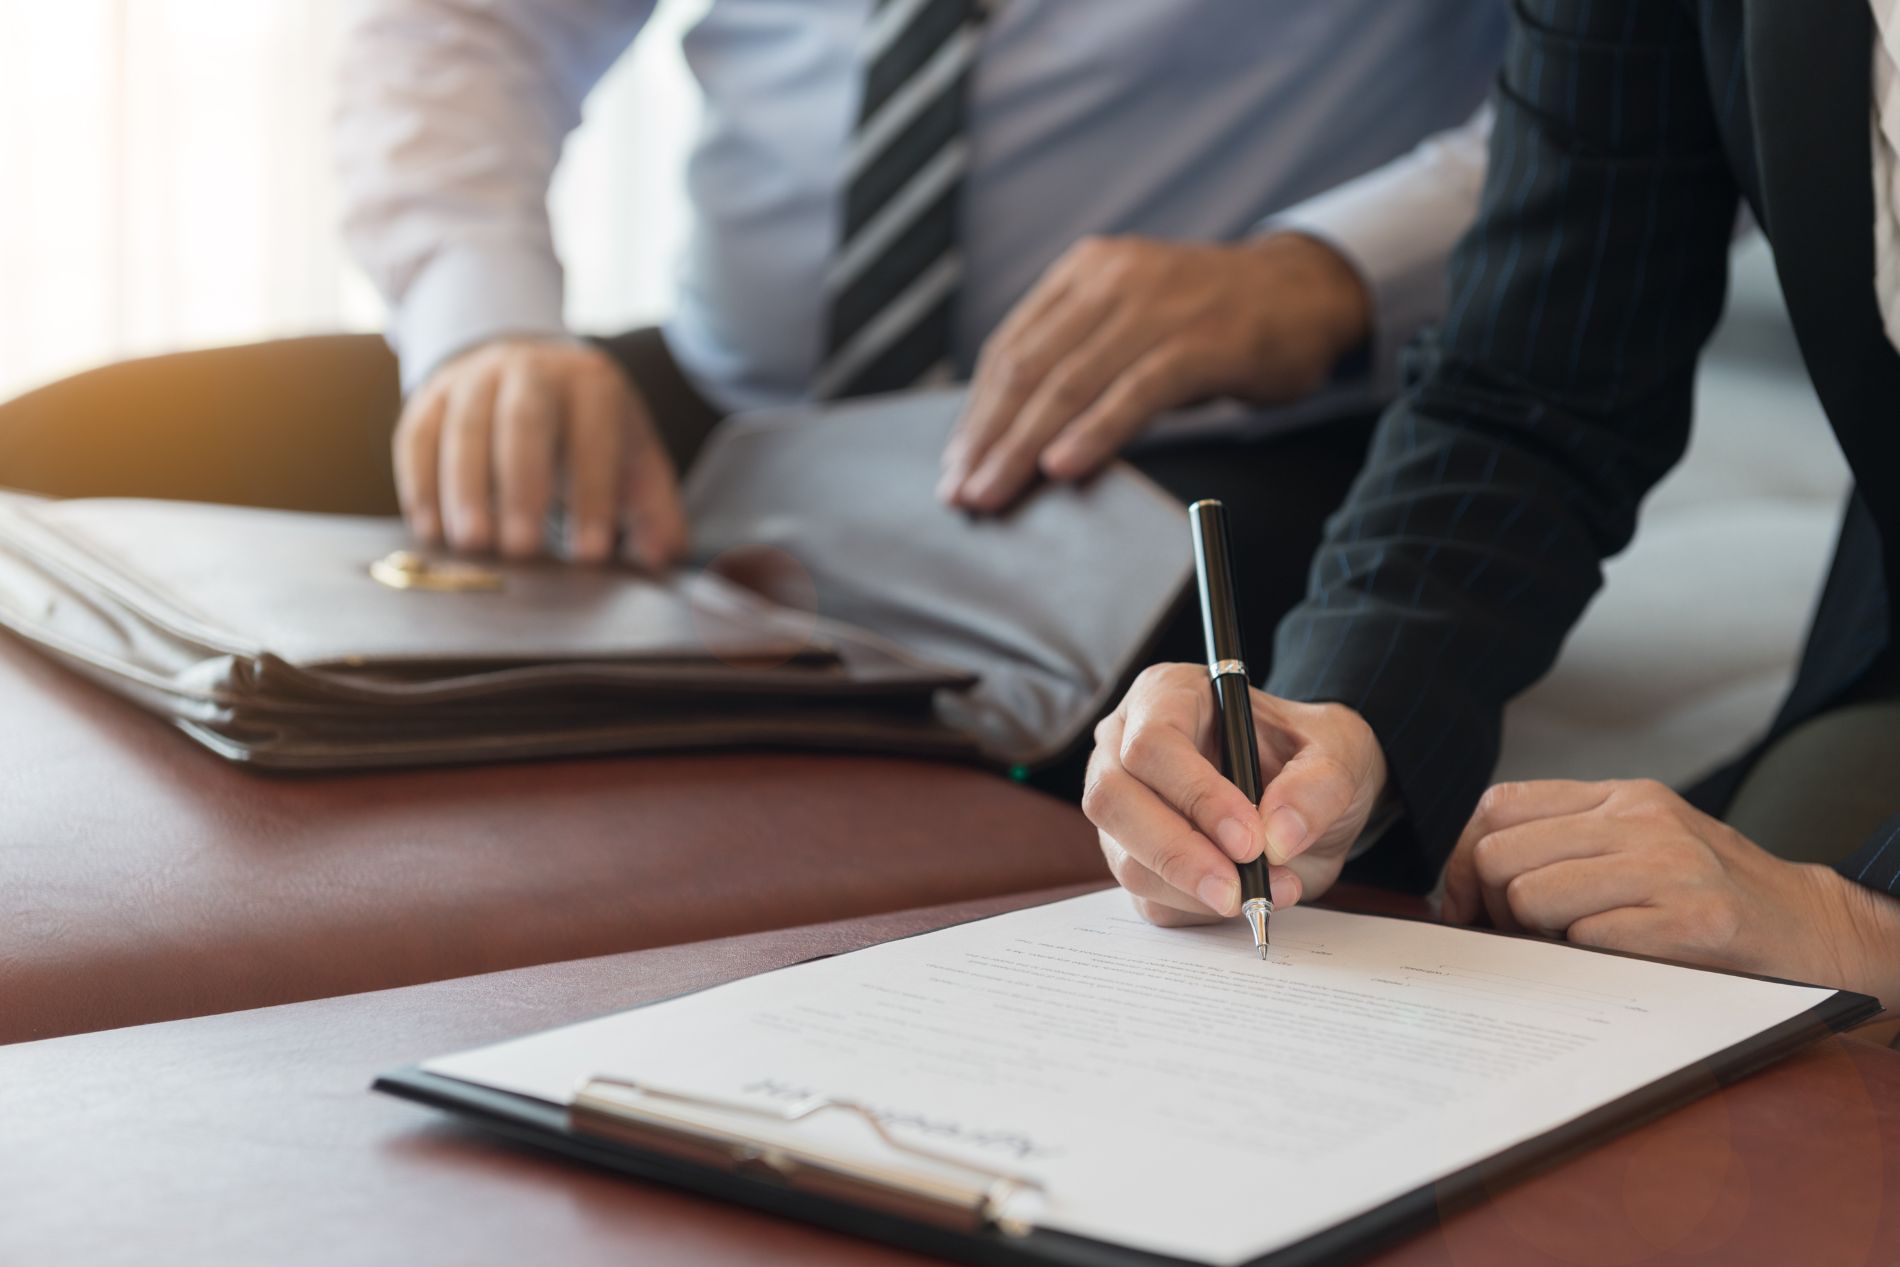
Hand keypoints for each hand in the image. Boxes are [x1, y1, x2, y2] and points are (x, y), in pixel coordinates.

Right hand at [392, 337, 686, 566]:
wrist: (530, 369)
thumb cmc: (589, 432)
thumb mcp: (633, 460)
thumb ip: (656, 511)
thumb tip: (661, 560)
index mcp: (592, 384)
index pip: (594, 437)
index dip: (593, 495)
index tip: (589, 555)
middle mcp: (532, 370)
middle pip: (523, 421)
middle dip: (521, 487)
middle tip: (521, 549)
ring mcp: (475, 378)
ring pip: (464, 426)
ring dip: (464, 488)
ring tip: (472, 546)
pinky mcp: (430, 396)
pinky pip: (417, 436)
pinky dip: (420, 483)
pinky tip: (430, 531)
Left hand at [939, 232, 1370, 511]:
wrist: (1305, 291)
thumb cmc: (1208, 322)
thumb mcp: (1131, 324)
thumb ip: (1077, 360)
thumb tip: (1012, 436)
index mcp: (1084, 273)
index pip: (1010, 348)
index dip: (977, 412)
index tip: (954, 465)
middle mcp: (1114, 279)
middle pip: (1031, 368)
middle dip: (989, 437)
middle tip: (962, 493)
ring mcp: (1160, 306)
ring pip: (1073, 382)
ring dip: (1025, 446)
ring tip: (995, 493)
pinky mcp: (1204, 341)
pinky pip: (1137, 391)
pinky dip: (1096, 431)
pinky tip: (1064, 466)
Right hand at [1081, 663, 1388, 926]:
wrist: (1311, 797)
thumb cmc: (1311, 754)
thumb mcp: (1340, 752)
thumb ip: (1317, 786)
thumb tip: (1278, 836)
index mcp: (1168, 696)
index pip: (1152, 744)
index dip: (1195, 795)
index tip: (1250, 839)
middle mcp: (1126, 746)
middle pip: (1113, 801)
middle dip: (1177, 853)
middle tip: (1237, 890)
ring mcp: (1124, 808)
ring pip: (1126, 859)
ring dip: (1195, 890)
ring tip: (1268, 889)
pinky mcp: (1136, 859)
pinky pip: (1149, 897)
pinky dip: (1200, 910)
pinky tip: (1249, 895)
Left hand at [1441, 778, 1899, 999]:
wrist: (1811, 927)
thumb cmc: (1708, 890)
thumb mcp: (1640, 839)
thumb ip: (1566, 838)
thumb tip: (1464, 874)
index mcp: (1622, 796)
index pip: (1500, 807)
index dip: (1459, 860)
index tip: (1460, 902)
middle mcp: (1642, 820)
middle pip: (1500, 855)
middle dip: (1488, 905)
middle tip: (1513, 933)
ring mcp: (1669, 868)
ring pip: (1531, 896)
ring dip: (1535, 934)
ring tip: (1569, 943)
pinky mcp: (1694, 921)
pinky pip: (1587, 939)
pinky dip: (1586, 956)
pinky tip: (1617, 956)